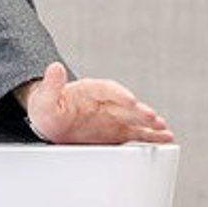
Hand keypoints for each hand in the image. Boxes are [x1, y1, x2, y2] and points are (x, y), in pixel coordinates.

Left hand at [14, 62, 174, 144]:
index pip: (106, 89)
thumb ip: (51, 84)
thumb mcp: (44, 98)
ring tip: (163, 129)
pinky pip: (135, 134)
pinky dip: (149, 137)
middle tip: (152, 117)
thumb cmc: (46, 109)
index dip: (119, 94)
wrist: (48, 124)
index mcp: (88, 90)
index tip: (130, 99)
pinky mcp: (116, 133)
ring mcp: (111, 117)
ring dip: (149, 124)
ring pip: (134, 119)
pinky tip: (163, 139)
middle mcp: (104, 102)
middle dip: (138, 111)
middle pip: (124, 105)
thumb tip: (54, 66)